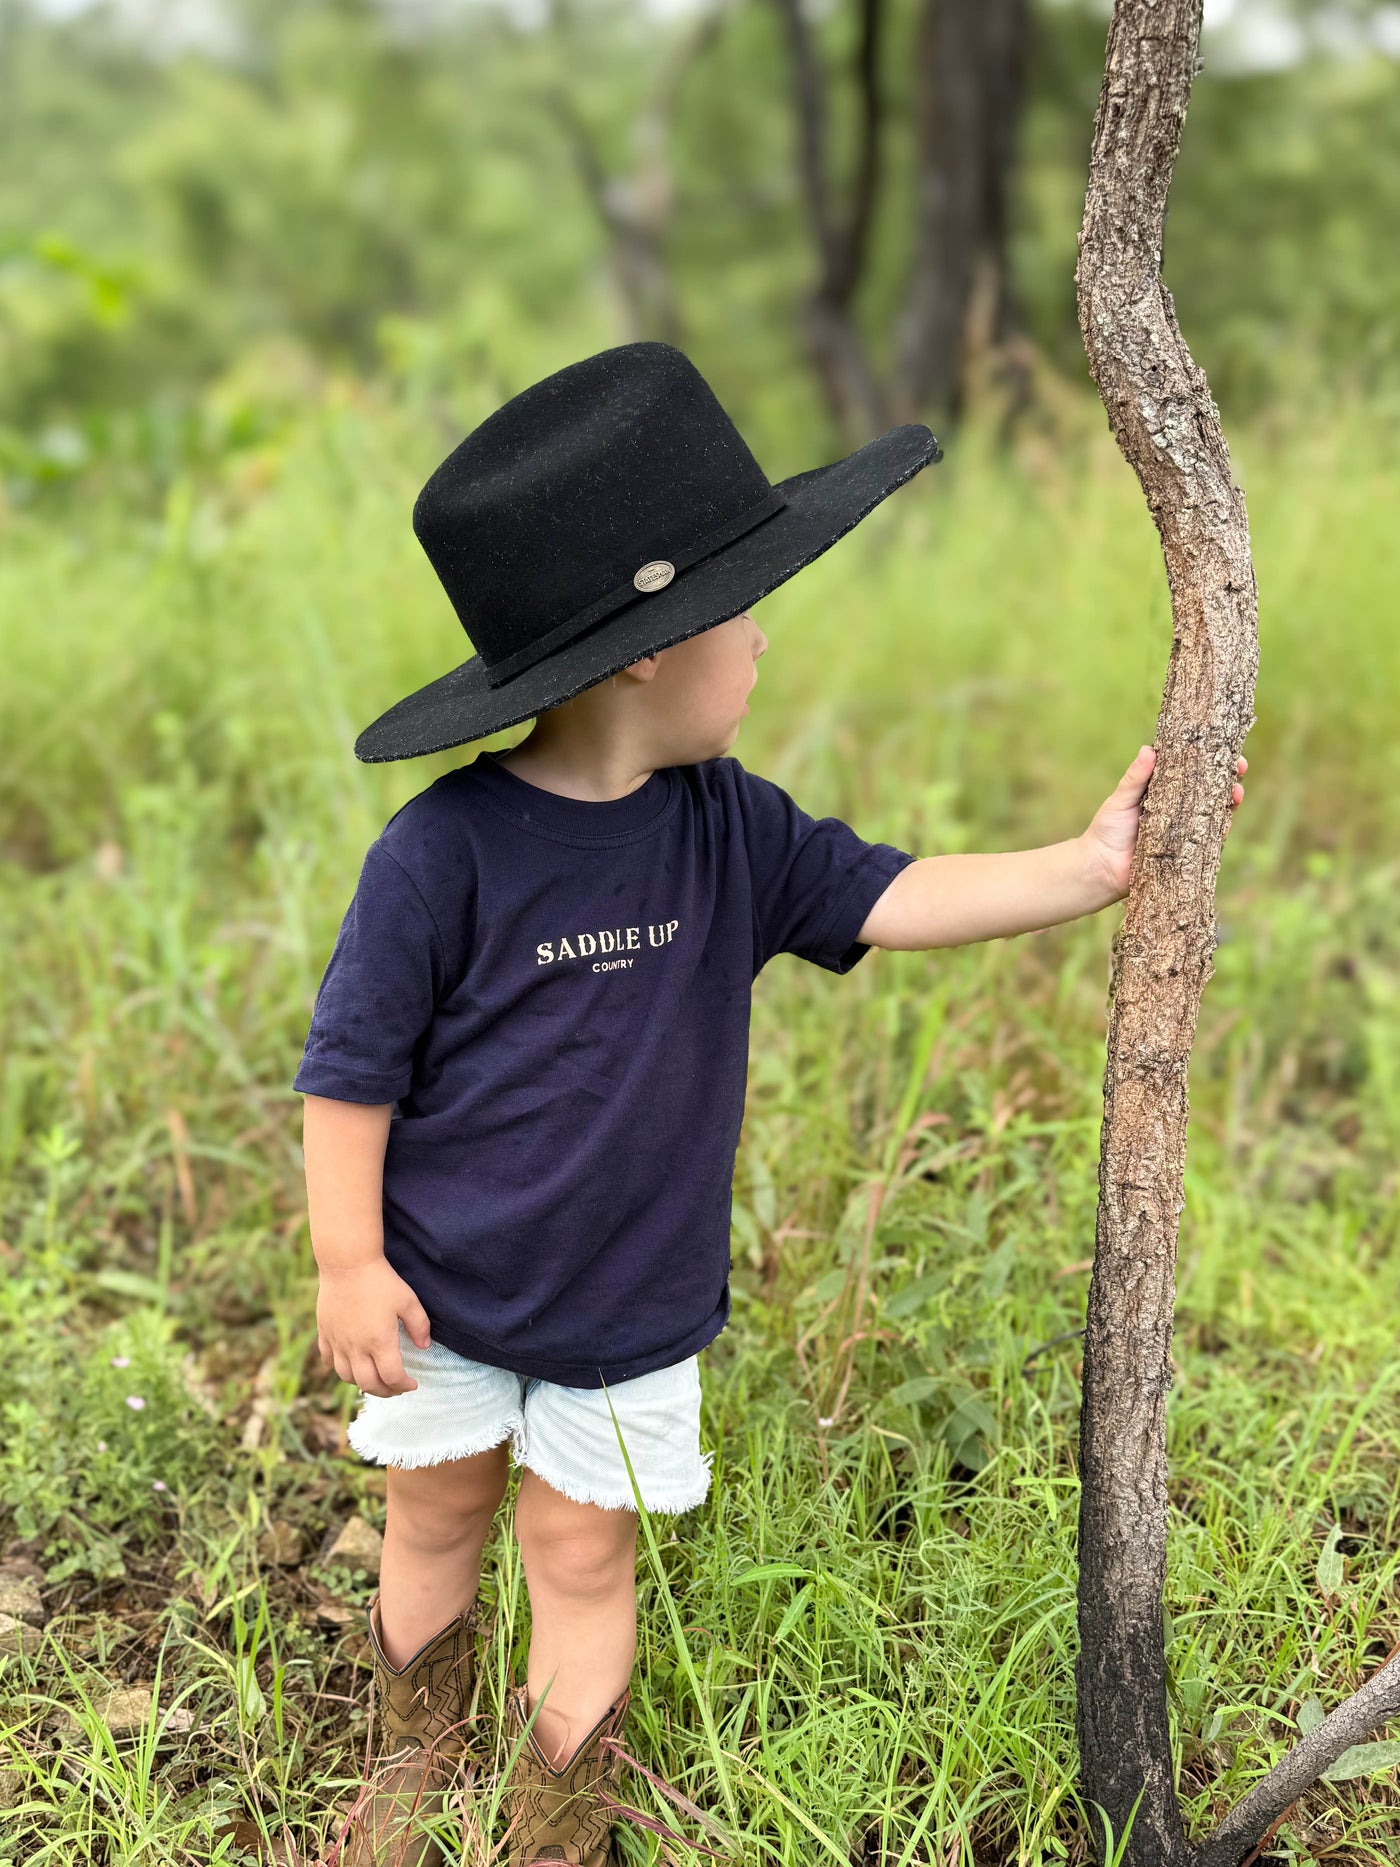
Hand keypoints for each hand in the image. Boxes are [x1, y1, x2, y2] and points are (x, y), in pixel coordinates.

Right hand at [316, 1257, 431, 1396]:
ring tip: (374, 1379)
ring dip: (362, 1383)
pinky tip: (350, 1365)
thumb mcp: (408, 1301)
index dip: (404, 1385)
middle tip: (396, 1388)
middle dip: (385, 1391)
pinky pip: (329, 1360)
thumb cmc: (380, 1281)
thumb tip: (424, 1347)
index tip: (413, 1384)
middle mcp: (356, 1347)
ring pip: (346, 1376)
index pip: (392, 1377)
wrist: (347, 1263)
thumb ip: (419, 1326)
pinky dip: (340, 1368)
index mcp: (379, 1342)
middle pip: (369, 1384)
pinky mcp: (325, 1332)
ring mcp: (338, 1341)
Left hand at [1082, 744, 1246, 901]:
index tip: (1223, 748)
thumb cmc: (1107, 830)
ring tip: (1235, 794)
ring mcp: (1185, 832)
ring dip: (1229, 804)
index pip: (1191, 773)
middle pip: (1210, 792)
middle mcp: (1178, 811)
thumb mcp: (1120, 800)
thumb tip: (1148, 749)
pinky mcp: (1187, 853)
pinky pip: (1209, 841)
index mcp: (1164, 793)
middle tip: (1239, 769)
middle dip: (1228, 780)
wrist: (1100, 868)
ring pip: (1215, 815)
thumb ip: (1135, 778)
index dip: (1209, 761)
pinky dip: (1220, 832)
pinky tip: (1226, 822)